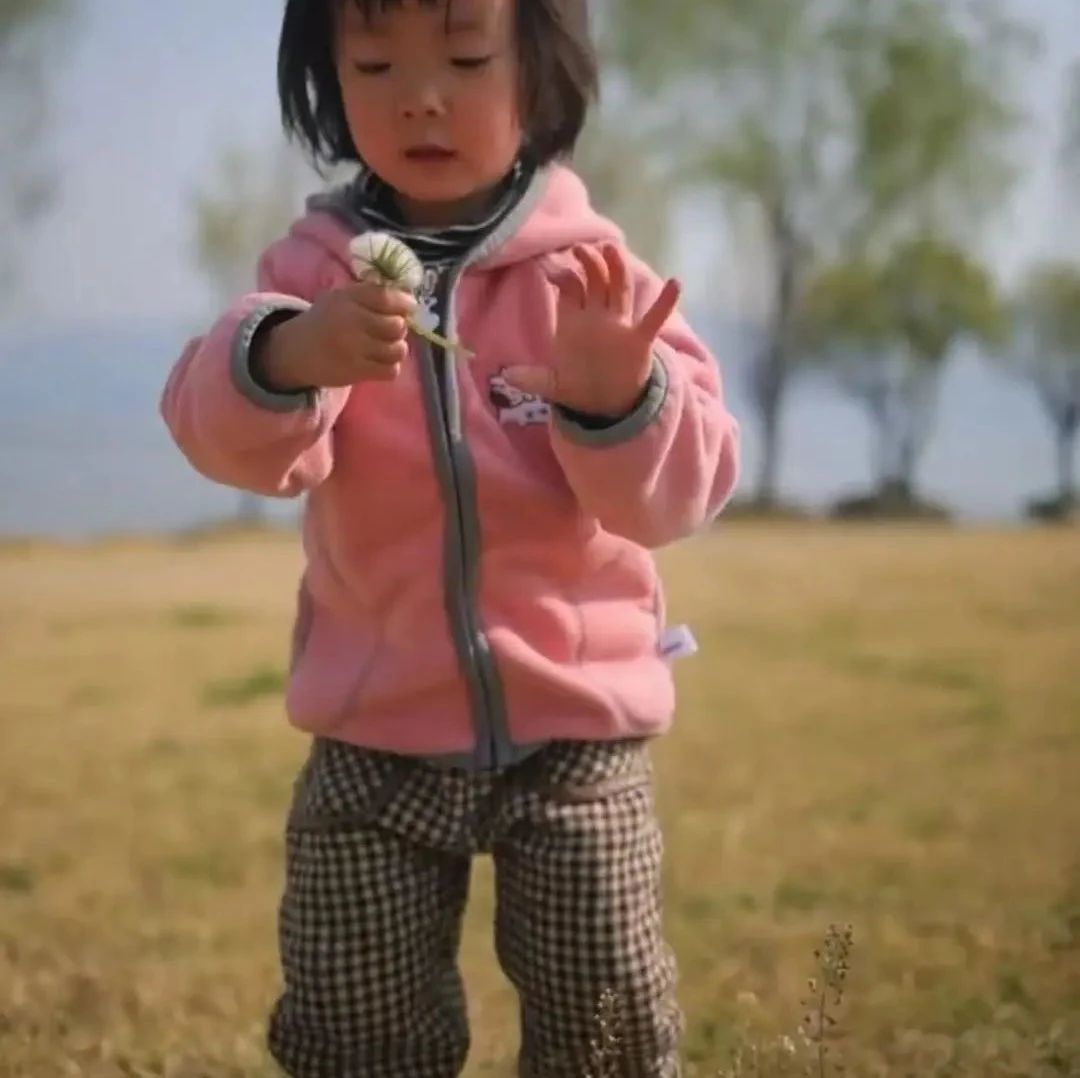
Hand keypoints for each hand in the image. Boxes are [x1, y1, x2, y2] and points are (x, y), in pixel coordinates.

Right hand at [253, 281, 416, 391]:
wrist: (294, 352)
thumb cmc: (324, 321)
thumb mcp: (339, 298)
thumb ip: (369, 295)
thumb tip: (408, 299)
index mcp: (347, 298)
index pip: (387, 297)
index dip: (405, 302)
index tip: (409, 306)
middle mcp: (351, 321)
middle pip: (397, 325)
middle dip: (400, 327)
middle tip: (391, 329)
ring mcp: (354, 348)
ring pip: (397, 350)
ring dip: (397, 348)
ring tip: (387, 346)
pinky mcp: (356, 372)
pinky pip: (391, 370)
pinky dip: (391, 367)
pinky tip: (381, 362)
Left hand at [503, 244, 680, 417]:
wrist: (605, 404)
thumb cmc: (578, 385)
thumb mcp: (553, 384)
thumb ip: (532, 378)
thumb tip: (505, 376)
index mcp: (574, 321)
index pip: (569, 288)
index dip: (561, 275)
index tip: (548, 265)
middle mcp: (597, 317)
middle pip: (595, 281)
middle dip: (589, 263)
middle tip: (580, 248)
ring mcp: (620, 326)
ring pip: (619, 289)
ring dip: (616, 269)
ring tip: (612, 250)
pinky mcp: (639, 340)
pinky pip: (653, 319)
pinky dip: (665, 303)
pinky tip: (676, 284)